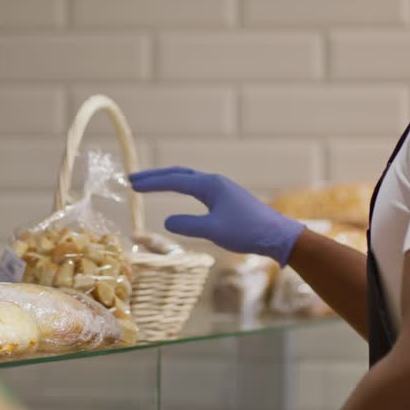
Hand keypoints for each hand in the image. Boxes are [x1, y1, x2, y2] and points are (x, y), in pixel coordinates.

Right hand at [129, 167, 305, 265]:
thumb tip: (167, 221)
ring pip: (189, 179)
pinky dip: (181, 186)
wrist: (278, 235)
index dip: (151, 183)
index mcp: (210, 185)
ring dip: (168, 180)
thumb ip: (189, 225)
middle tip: (133, 180)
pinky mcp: (227, 198)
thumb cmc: (247, 232)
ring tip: (150, 184)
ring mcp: (222, 189)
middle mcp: (215, 182)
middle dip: (156, 176)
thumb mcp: (214, 231)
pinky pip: (197, 186)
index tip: (131, 184)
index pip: (174, 181)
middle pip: (179, 174)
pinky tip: (180, 192)